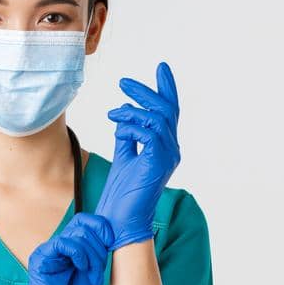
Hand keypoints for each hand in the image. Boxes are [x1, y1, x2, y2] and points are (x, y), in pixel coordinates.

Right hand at [9, 213, 113, 284]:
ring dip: (92, 256)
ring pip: (76, 234)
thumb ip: (95, 251)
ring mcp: (47, 251)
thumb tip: (110, 233)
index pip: (84, 221)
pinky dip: (78, 254)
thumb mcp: (92, 271)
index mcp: (69, 247)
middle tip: (98, 270)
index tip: (112, 242)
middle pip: (83, 225)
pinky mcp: (40, 258)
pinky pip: (63, 243)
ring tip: (92, 277)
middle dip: (99, 247)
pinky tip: (81, 269)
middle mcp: (57, 246)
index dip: (101, 226)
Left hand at [94, 61, 181, 250]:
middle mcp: (171, 149)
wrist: (121, 217)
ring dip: (133, 111)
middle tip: (124, 82)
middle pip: (165, 110)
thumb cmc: (123, 190)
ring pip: (158, 119)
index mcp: (164, 146)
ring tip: (112, 113)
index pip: (168, 112)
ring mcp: (168, 156)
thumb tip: (123, 117)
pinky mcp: (159, 163)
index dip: (166, 88)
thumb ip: (127, 136)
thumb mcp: (124, 155)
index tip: (161, 67)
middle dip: (145, 92)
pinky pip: (150, 134)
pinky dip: (132, 127)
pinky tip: (119, 130)